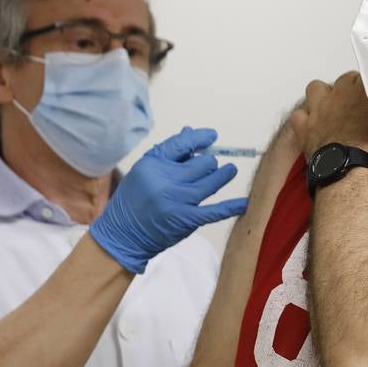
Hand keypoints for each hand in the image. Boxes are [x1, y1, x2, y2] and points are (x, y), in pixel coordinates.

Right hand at [89, 127, 248, 273]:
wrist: (122, 235)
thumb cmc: (134, 200)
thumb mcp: (145, 171)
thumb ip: (169, 153)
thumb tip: (190, 131)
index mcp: (152, 164)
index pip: (182, 144)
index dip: (200, 138)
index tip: (212, 136)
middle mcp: (165, 180)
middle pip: (202, 163)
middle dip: (208, 163)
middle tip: (210, 166)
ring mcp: (177, 201)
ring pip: (210, 181)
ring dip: (223, 175)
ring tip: (230, 170)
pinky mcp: (186, 220)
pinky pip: (214, 210)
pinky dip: (231, 206)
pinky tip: (244, 202)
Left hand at [290, 71, 367, 168]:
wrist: (352, 169)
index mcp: (363, 88)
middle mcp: (339, 93)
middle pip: (343, 79)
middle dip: (350, 88)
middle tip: (357, 105)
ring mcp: (319, 108)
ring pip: (315, 87)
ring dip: (323, 95)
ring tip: (331, 107)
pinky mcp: (305, 127)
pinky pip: (298, 115)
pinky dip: (305, 119)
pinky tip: (312, 125)